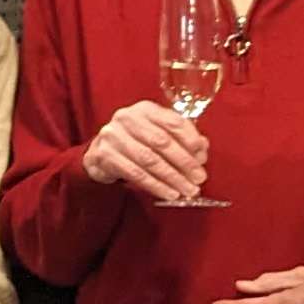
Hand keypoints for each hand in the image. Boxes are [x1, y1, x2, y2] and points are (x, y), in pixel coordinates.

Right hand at [80, 101, 210, 203]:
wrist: (101, 152)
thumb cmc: (136, 142)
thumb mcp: (158, 134)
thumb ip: (181, 139)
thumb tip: (202, 151)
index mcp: (145, 109)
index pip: (173, 122)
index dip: (191, 140)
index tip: (202, 157)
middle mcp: (127, 118)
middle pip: (162, 142)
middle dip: (184, 163)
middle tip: (199, 178)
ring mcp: (113, 136)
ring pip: (149, 160)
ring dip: (172, 178)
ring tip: (187, 190)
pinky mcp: (105, 155)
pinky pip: (135, 173)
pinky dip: (155, 186)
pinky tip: (169, 193)